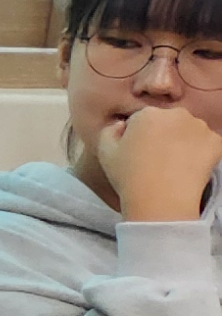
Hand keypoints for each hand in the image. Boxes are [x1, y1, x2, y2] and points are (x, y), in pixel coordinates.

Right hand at [105, 101, 221, 223]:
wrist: (162, 201)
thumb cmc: (129, 177)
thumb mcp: (105, 153)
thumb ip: (110, 131)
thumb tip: (122, 124)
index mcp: (147, 113)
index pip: (143, 119)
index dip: (139, 136)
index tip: (139, 153)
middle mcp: (176, 114)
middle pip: (168, 121)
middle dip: (163, 135)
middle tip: (157, 159)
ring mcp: (199, 127)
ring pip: (189, 131)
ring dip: (183, 142)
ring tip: (174, 164)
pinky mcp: (216, 142)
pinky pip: (208, 143)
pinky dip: (201, 152)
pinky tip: (189, 167)